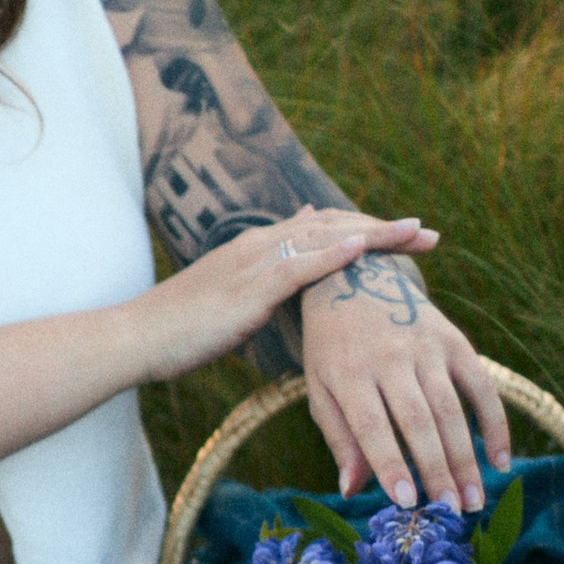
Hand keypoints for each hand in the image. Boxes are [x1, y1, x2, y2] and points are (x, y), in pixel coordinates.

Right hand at [142, 209, 438, 384]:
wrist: (136, 338)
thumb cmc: (179, 331)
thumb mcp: (228, 301)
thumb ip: (261, 286)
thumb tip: (290, 282)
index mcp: (257, 250)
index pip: (322, 228)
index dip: (365, 230)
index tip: (403, 236)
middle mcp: (259, 246)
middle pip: (333, 225)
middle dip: (382, 228)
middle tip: (428, 234)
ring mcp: (253, 263)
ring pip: (324, 237)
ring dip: (373, 233)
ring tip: (414, 234)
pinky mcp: (247, 288)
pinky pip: (299, 265)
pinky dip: (334, 253)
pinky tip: (364, 246)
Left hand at [299, 253, 513, 514]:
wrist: (354, 277)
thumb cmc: (332, 347)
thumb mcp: (321, 387)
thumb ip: (340, 437)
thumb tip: (352, 490)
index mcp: (348, 372)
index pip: (371, 426)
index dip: (390, 464)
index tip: (406, 503)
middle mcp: (389, 357)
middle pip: (418, 422)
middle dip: (436, 471)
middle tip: (451, 513)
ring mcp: (424, 346)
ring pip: (451, 409)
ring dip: (466, 458)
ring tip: (473, 501)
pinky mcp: (453, 340)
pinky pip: (481, 385)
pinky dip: (495, 424)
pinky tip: (500, 461)